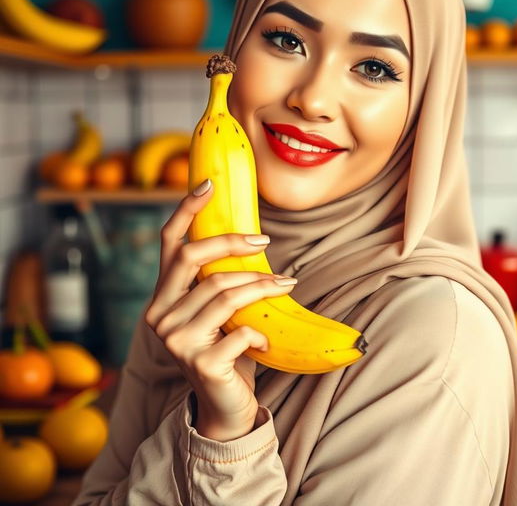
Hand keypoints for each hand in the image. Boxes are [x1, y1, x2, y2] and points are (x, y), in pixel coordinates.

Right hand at [144, 179, 296, 440]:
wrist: (225, 405)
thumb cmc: (226, 348)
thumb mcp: (219, 310)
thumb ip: (220, 280)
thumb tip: (252, 239)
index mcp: (163, 296)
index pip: (169, 244)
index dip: (186, 211)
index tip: (208, 183)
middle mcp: (159, 315)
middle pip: (195, 259)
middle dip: (234, 243)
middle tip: (266, 241)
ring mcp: (176, 341)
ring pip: (225, 293)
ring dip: (262, 286)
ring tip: (286, 284)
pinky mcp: (200, 363)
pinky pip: (241, 331)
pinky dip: (260, 332)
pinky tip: (265, 340)